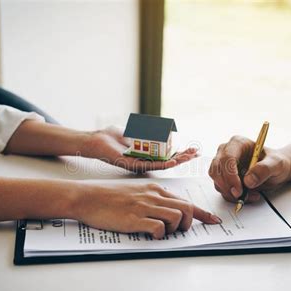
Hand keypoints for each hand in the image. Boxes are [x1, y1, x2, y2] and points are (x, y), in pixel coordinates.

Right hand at [72, 182, 221, 238]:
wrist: (87, 197)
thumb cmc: (109, 196)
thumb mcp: (135, 191)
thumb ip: (152, 198)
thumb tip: (167, 211)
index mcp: (155, 189)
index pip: (185, 200)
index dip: (203, 213)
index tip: (214, 220)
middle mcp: (153, 196)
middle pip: (187, 208)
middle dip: (190, 223)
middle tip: (181, 232)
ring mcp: (145, 207)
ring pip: (176, 218)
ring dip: (174, 230)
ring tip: (162, 233)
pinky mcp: (135, 219)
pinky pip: (158, 229)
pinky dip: (159, 235)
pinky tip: (149, 235)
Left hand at [82, 127, 198, 171]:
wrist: (94, 141)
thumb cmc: (108, 137)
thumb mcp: (130, 131)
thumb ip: (140, 130)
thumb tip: (151, 125)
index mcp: (144, 155)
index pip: (166, 155)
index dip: (180, 153)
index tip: (191, 149)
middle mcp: (143, 162)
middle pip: (168, 161)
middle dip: (183, 157)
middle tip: (196, 153)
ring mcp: (139, 164)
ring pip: (163, 165)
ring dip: (178, 160)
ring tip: (189, 156)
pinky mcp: (133, 165)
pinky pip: (151, 165)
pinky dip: (164, 164)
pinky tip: (174, 161)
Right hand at [208, 136, 290, 202]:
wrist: (276, 170)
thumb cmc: (276, 163)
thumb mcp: (277, 164)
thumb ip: (264, 169)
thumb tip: (248, 180)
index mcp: (238, 143)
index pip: (227, 158)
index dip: (230, 175)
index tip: (239, 189)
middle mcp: (227, 152)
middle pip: (217, 170)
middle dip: (228, 186)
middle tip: (241, 196)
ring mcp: (223, 165)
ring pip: (218, 181)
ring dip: (231, 193)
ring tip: (250, 195)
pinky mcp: (224, 177)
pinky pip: (222, 189)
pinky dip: (232, 196)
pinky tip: (247, 195)